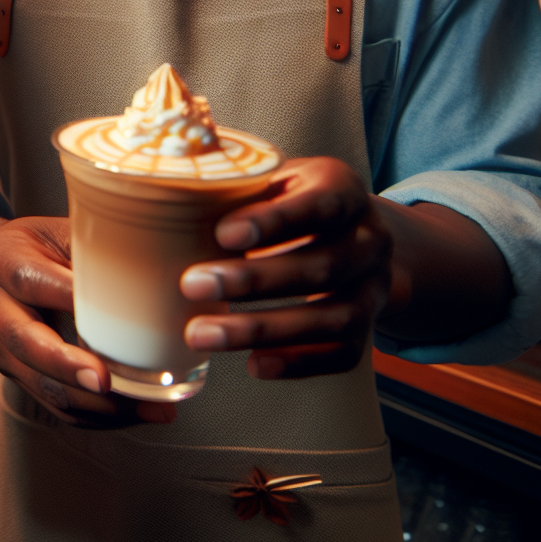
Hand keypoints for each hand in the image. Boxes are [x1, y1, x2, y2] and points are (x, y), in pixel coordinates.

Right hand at [0, 208, 175, 427]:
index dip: (69, 302)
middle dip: (69, 368)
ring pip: (40, 385)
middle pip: (24, 343)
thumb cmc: (29, 245)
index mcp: (3, 264)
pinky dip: (94, 415)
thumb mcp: (55, 230)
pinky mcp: (11, 374)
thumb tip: (156, 271)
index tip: (112, 321)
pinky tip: (131, 412)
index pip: (32, 282)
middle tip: (107, 382)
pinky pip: (51, 403)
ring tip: (148, 407)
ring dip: (95, 404)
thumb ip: (93, 250)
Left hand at [180, 156, 392, 379]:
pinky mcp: (367, 326)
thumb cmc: (289, 200)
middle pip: (324, 267)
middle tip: (191, 284)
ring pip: (335, 318)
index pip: (320, 204)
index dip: (275, 222)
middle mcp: (370, 239)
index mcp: (343, 190)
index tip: (222, 233)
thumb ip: (234, 181)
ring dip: (264, 329)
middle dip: (254, 281)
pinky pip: (345, 354)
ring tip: (201, 334)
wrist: (352, 233)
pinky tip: (253, 365)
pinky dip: (299, 363)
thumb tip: (166, 182)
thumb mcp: (272, 176)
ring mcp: (374, 287)